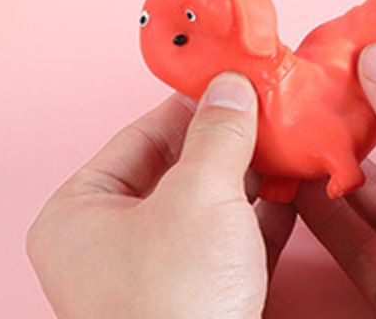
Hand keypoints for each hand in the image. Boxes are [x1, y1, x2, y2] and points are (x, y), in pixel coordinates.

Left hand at [27, 72, 295, 318]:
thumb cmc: (176, 301)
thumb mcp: (199, 195)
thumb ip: (218, 131)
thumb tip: (231, 84)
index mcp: (81, 211)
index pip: (141, 133)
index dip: (192, 102)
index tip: (233, 79)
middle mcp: (108, 241)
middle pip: (176, 166)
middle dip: (228, 140)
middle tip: (269, 108)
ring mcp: (152, 273)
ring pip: (206, 203)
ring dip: (249, 174)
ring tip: (288, 142)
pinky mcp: (193, 297)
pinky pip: (227, 240)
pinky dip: (260, 215)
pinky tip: (294, 191)